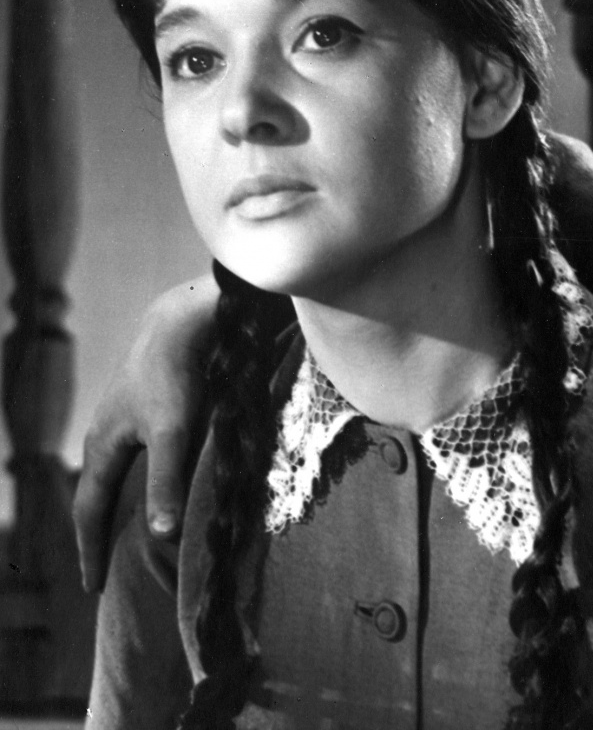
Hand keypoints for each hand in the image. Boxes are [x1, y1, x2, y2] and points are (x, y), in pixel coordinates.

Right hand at [73, 275, 218, 591]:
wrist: (182, 323)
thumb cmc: (178, 378)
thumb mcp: (176, 434)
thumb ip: (167, 483)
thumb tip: (159, 536)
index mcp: (103, 448)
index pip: (90, 512)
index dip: (92, 551)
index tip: (93, 588)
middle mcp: (104, 435)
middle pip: (93, 496)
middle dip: (95, 533)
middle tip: (98, 570)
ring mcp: (120, 418)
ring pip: (110, 474)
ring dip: (111, 506)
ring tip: (117, 531)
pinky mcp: (141, 405)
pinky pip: (126, 455)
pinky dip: (129, 479)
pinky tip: (145, 478)